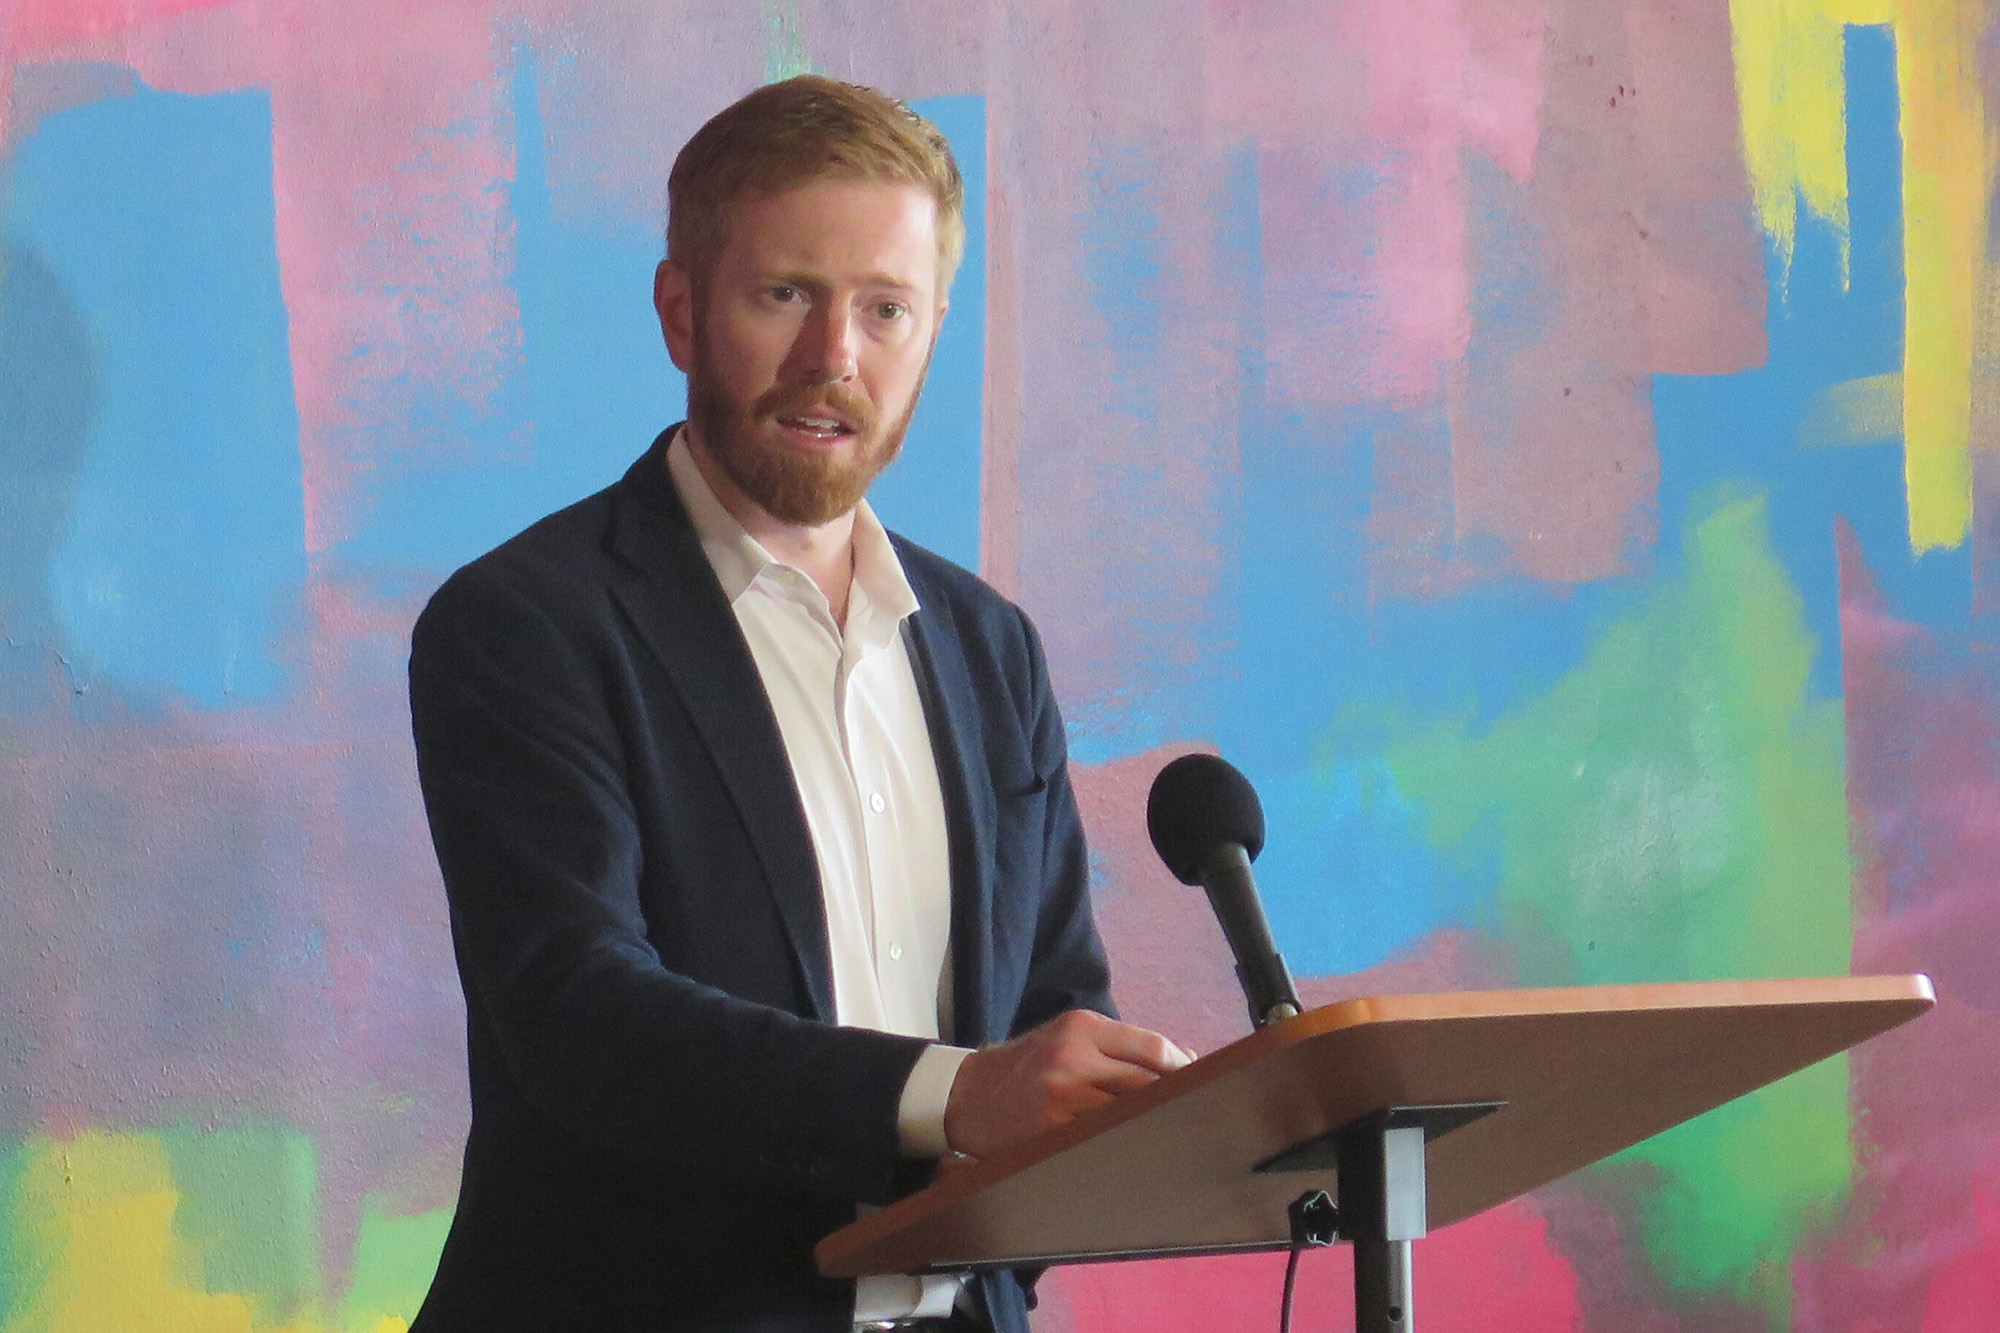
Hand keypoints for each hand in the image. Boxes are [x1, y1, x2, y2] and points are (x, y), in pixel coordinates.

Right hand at [942, 1010, 1193, 1158]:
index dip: (1183, 1069)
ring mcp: (1061, 1097)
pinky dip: (1122, 1142)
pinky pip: (1103, 1139)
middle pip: (1147, 1084)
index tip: (1199, 1082)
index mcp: (1081, 1027)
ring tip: (1165, 1132)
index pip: (1153, 1048)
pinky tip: (1130, 1146)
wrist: (967, 1094)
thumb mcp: (1069, 1037)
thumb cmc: (1027, 1065)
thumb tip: (1187, 1059)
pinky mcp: (1050, 1131)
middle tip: (1191, 1112)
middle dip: (1173, 1099)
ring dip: (1150, 1124)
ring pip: (1129, 1114)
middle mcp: (1072, 1057)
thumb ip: (1123, 1045)